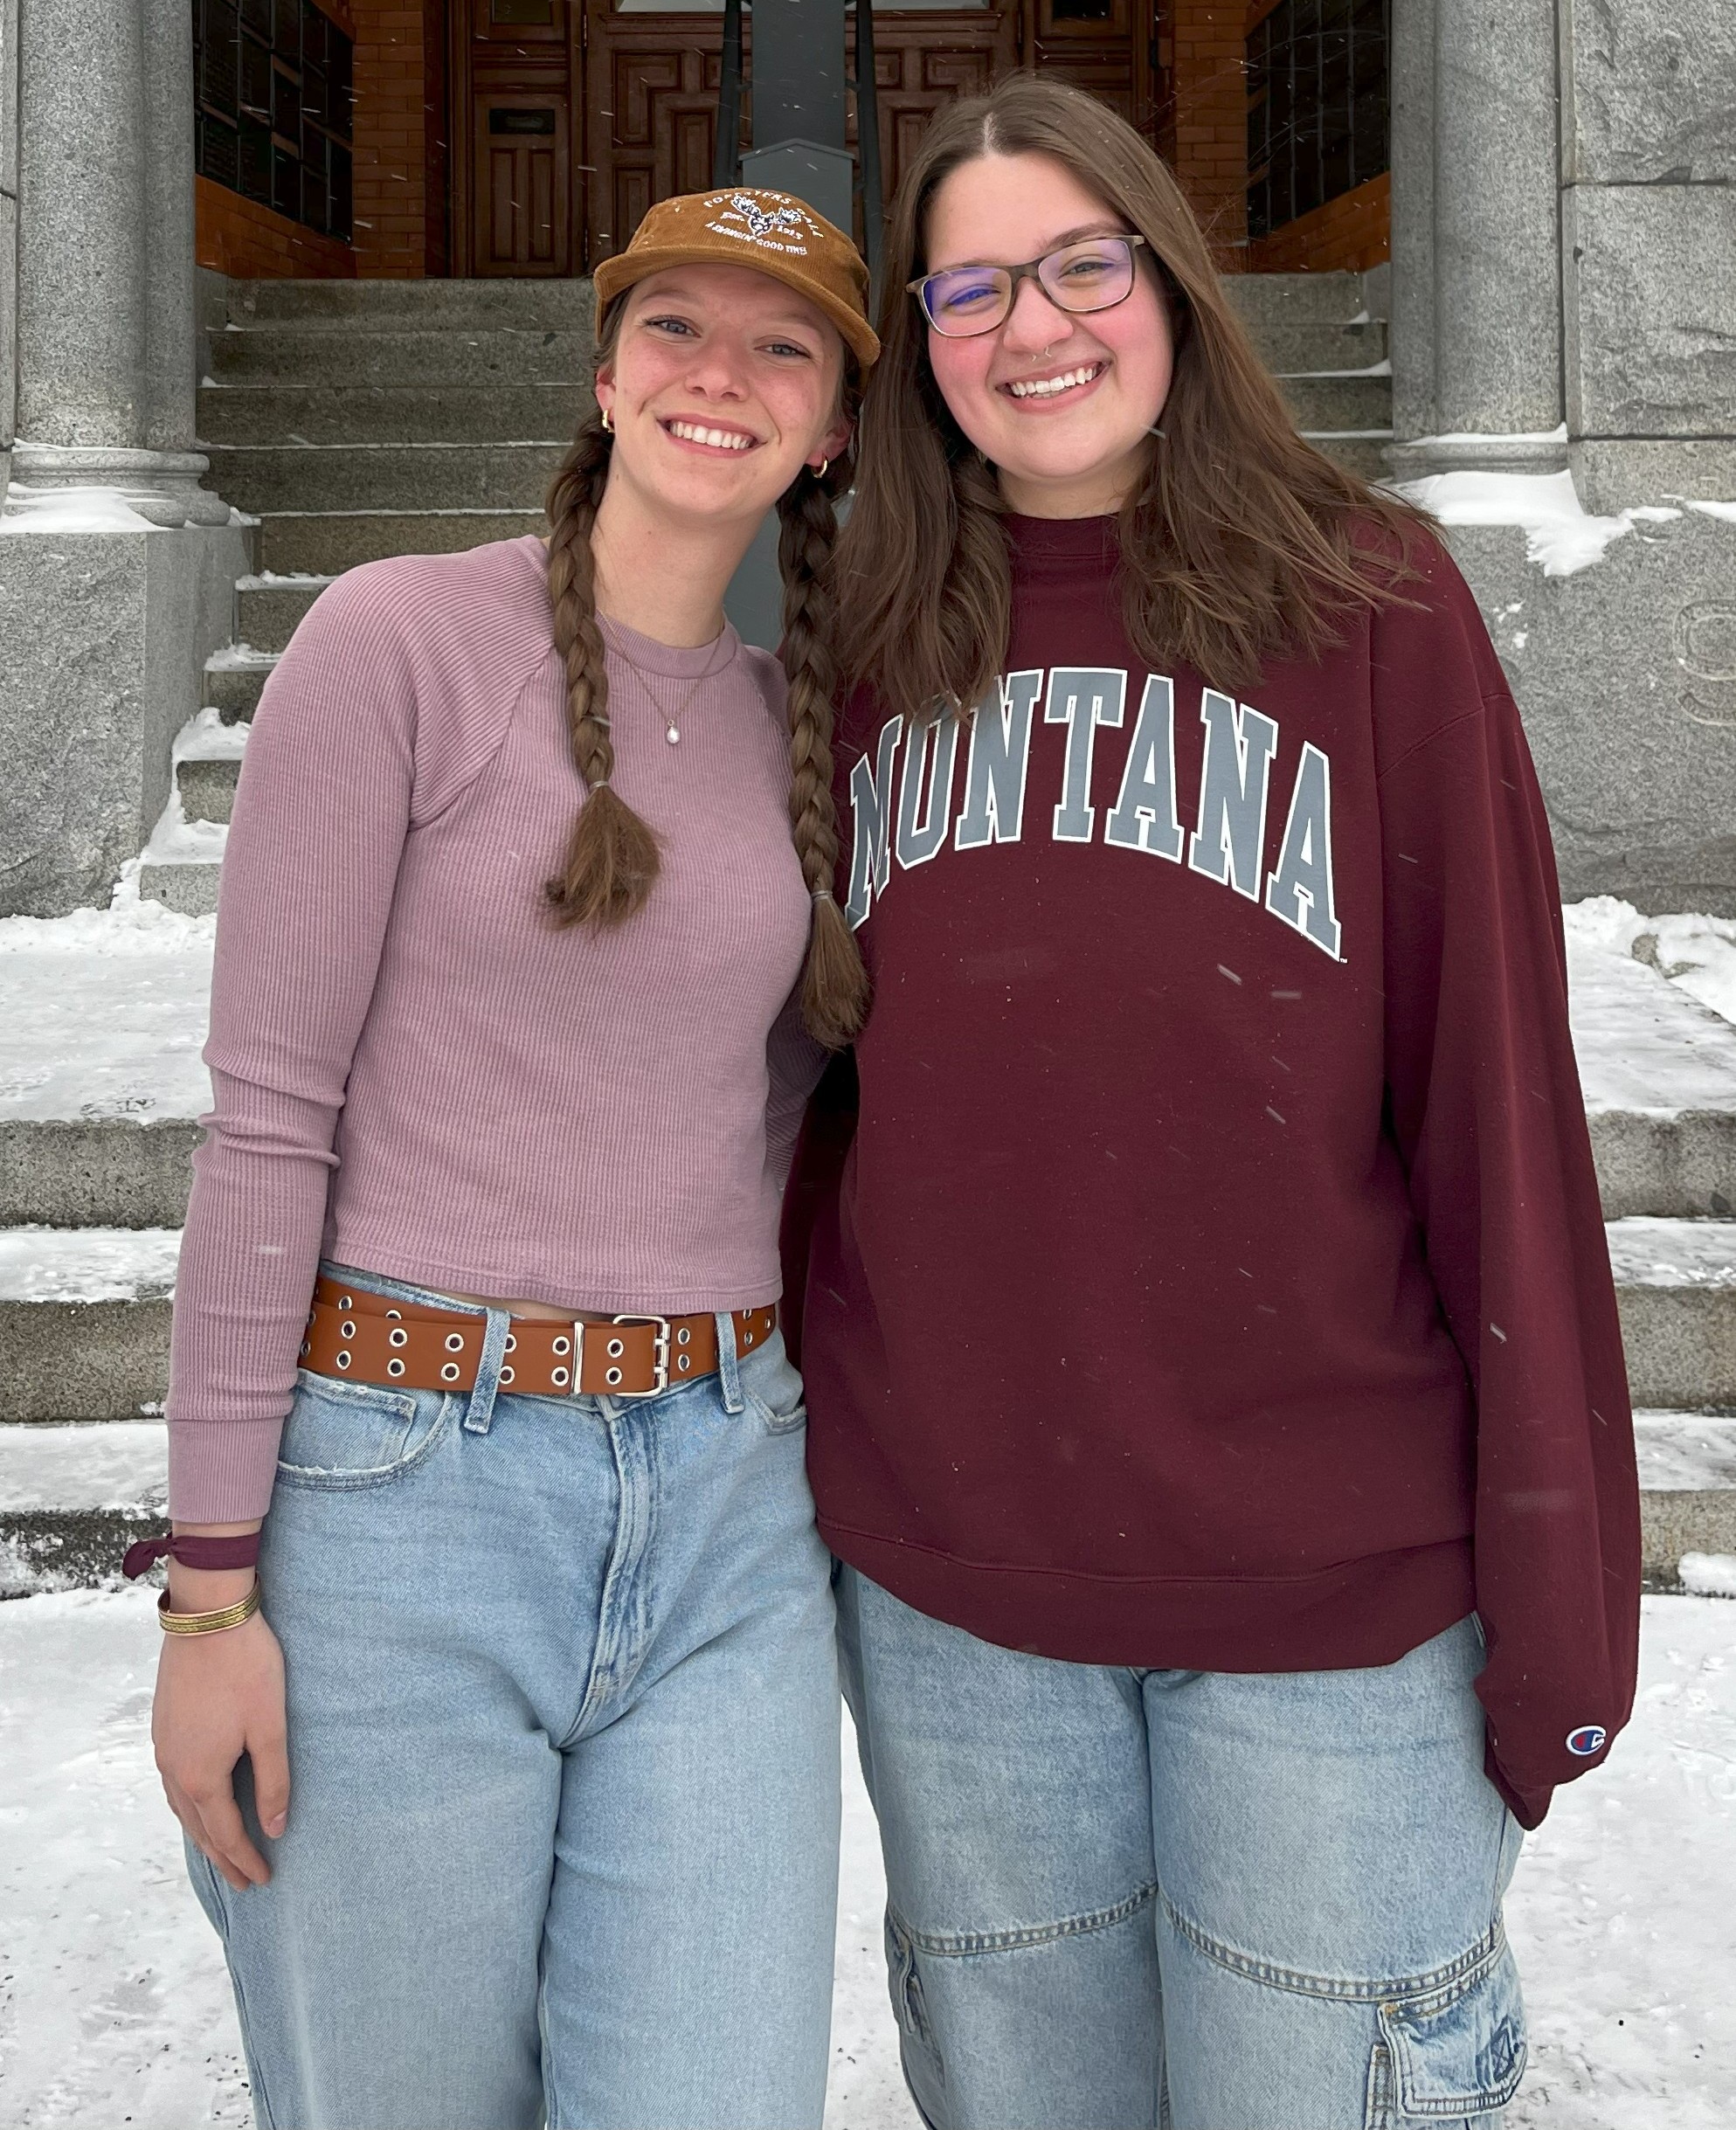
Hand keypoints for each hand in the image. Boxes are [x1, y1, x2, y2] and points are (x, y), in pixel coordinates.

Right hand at [152, 1605, 288, 1891]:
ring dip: (202, 1833)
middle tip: (244, 1881)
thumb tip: (275, 1828)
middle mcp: (173, 1769)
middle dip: (223, 1856)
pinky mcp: (163, 1727)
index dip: (246, 1859)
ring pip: (181, 1808)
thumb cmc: (247, 1669)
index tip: (264, 1880)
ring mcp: (163, 1748)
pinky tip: (200, 1801)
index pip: (226, 1833)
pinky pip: (173, 1784)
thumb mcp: (269, 1727)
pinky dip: (189, 1806)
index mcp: (200, 1776)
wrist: (208, 1618)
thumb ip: (273, 1781)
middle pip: (198, 1828)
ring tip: (222, 1851)